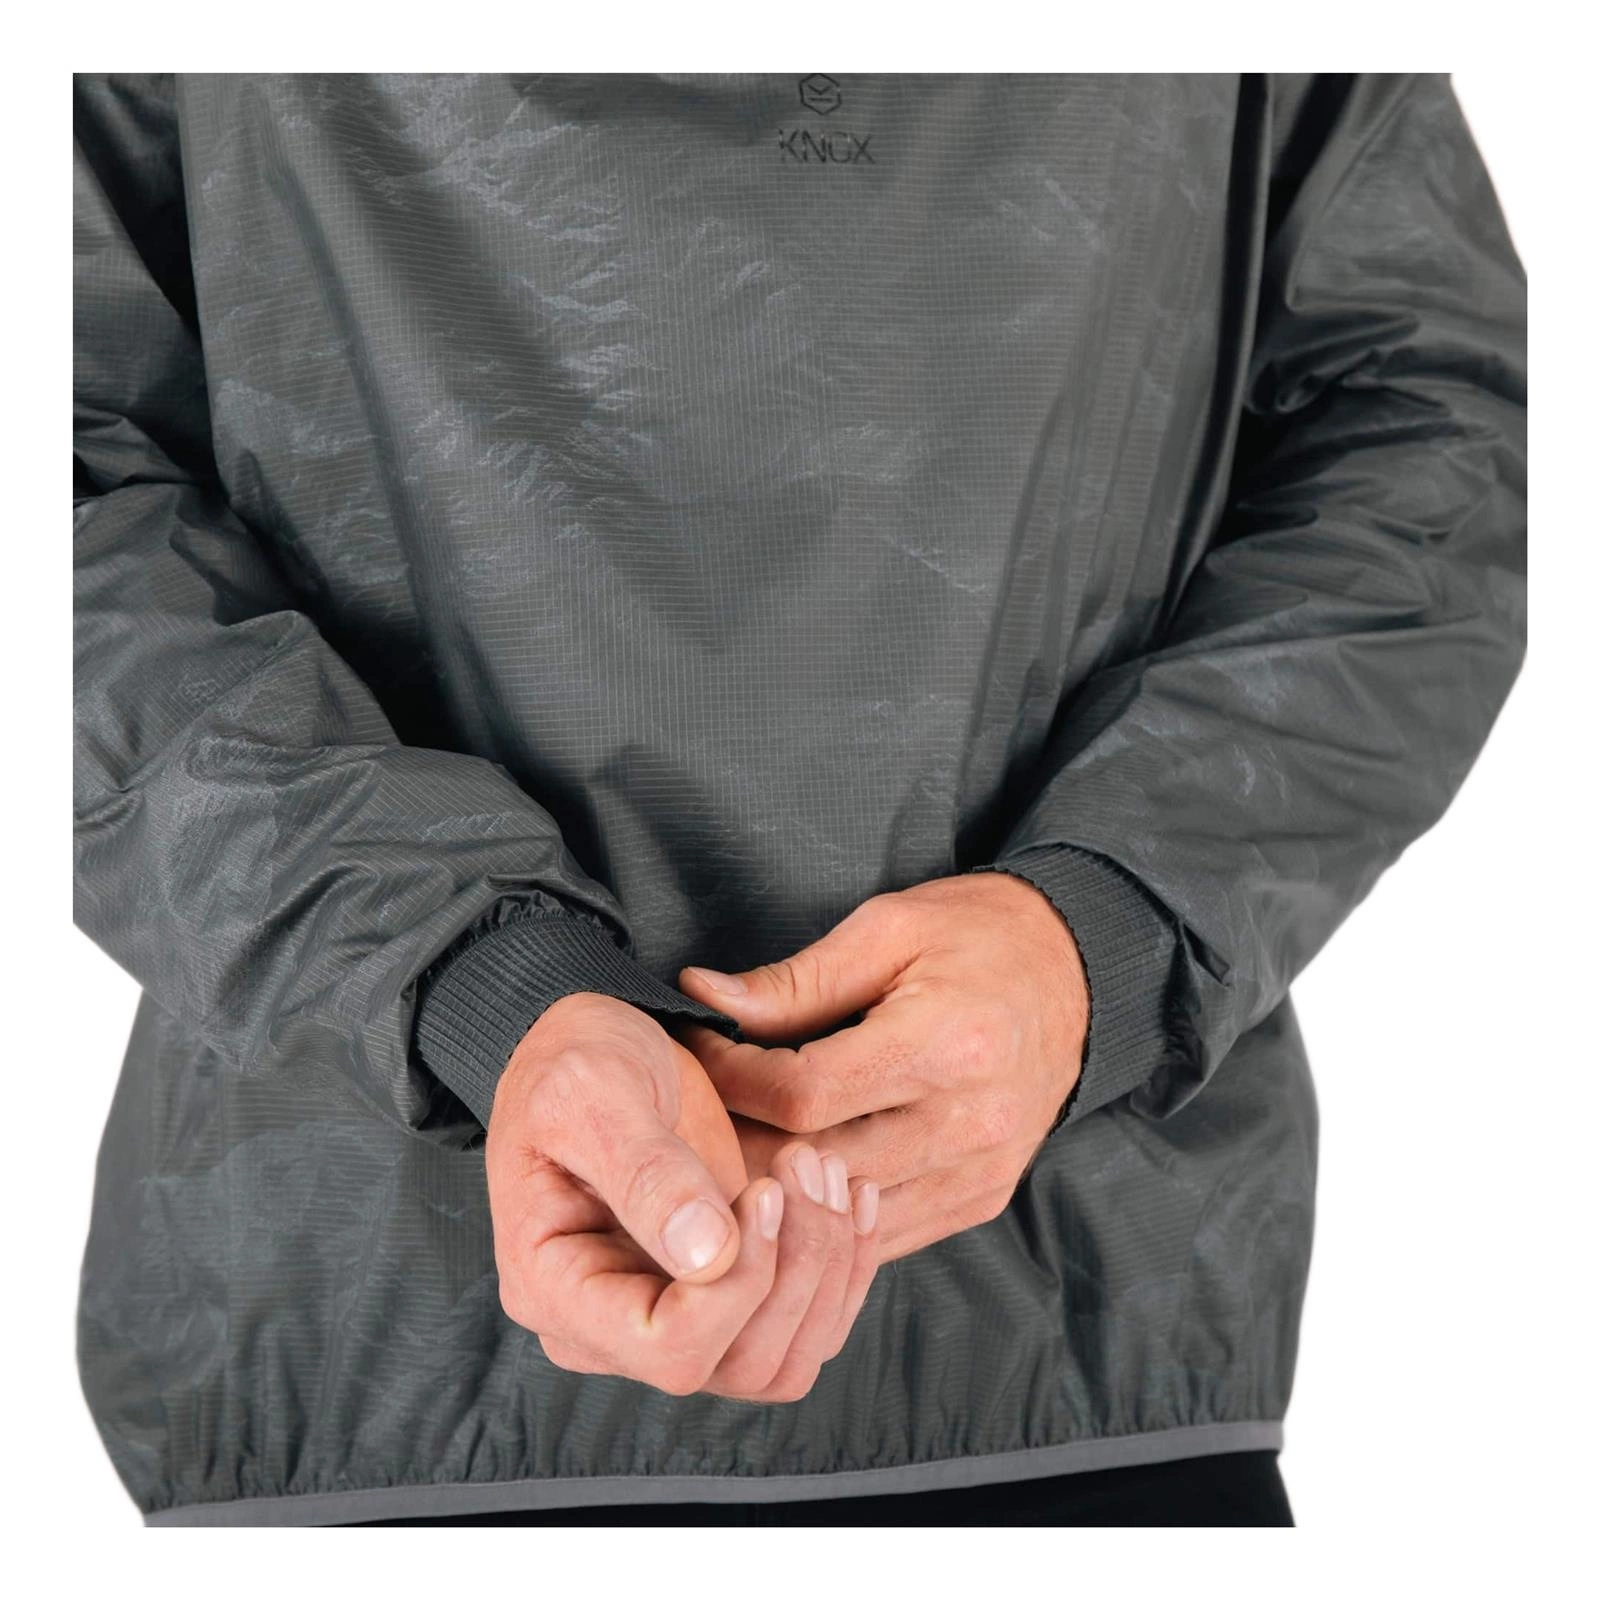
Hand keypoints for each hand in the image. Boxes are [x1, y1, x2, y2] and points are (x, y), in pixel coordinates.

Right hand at [486, 992, 879, 1400]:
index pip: (667, 1348)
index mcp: (554, 1289)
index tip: (765, 1192)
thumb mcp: (593, 1095)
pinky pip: (804, 1328)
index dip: (736, 1286)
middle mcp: (610, 1327)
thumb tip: (707, 1255)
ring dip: (825, 1270)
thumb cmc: (574, 1062)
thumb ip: (646, 1172)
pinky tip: (852, 1194)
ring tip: (824, 1169)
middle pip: (737, 1363)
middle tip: (803, 1164)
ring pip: (782, 1361)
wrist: (598, 1044)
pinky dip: (843, 1268)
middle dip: (796, 1269)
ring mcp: (669, 1319)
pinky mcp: (722, 1298)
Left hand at [678, 872, 1087, 1261]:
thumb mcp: (886, 930)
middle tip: (693, 1109)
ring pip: (846, 1216)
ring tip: (728, 1148)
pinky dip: (831, 1214)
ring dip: (778, 1188)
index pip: (805, 1095)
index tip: (698, 1047)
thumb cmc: (979, 935)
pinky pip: (886, 1234)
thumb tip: (702, 997)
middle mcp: (970, 1121)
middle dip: (738, 1139)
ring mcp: (981, 1170)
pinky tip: (795, 1181)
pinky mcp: (984, 1196)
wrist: (1080, 969)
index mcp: (945, 1044)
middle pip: (818, 1166)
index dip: (732, 1078)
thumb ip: (794, 982)